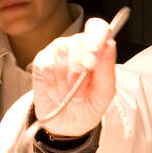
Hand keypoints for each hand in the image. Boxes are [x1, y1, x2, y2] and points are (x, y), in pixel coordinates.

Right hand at [30, 17, 117, 136]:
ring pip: (61, 54)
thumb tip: (110, 44)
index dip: (96, 40)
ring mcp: (58, 50)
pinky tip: (57, 90)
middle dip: (80, 72)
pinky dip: (52, 83)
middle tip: (81, 91)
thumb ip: (107, 68)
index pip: (98, 28)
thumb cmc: (88, 105)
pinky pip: (46, 66)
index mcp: (97, 48)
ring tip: (69, 93)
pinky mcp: (41, 60)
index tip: (93, 60)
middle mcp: (77, 45)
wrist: (67, 124)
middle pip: (78, 44)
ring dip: (66, 81)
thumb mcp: (104, 93)